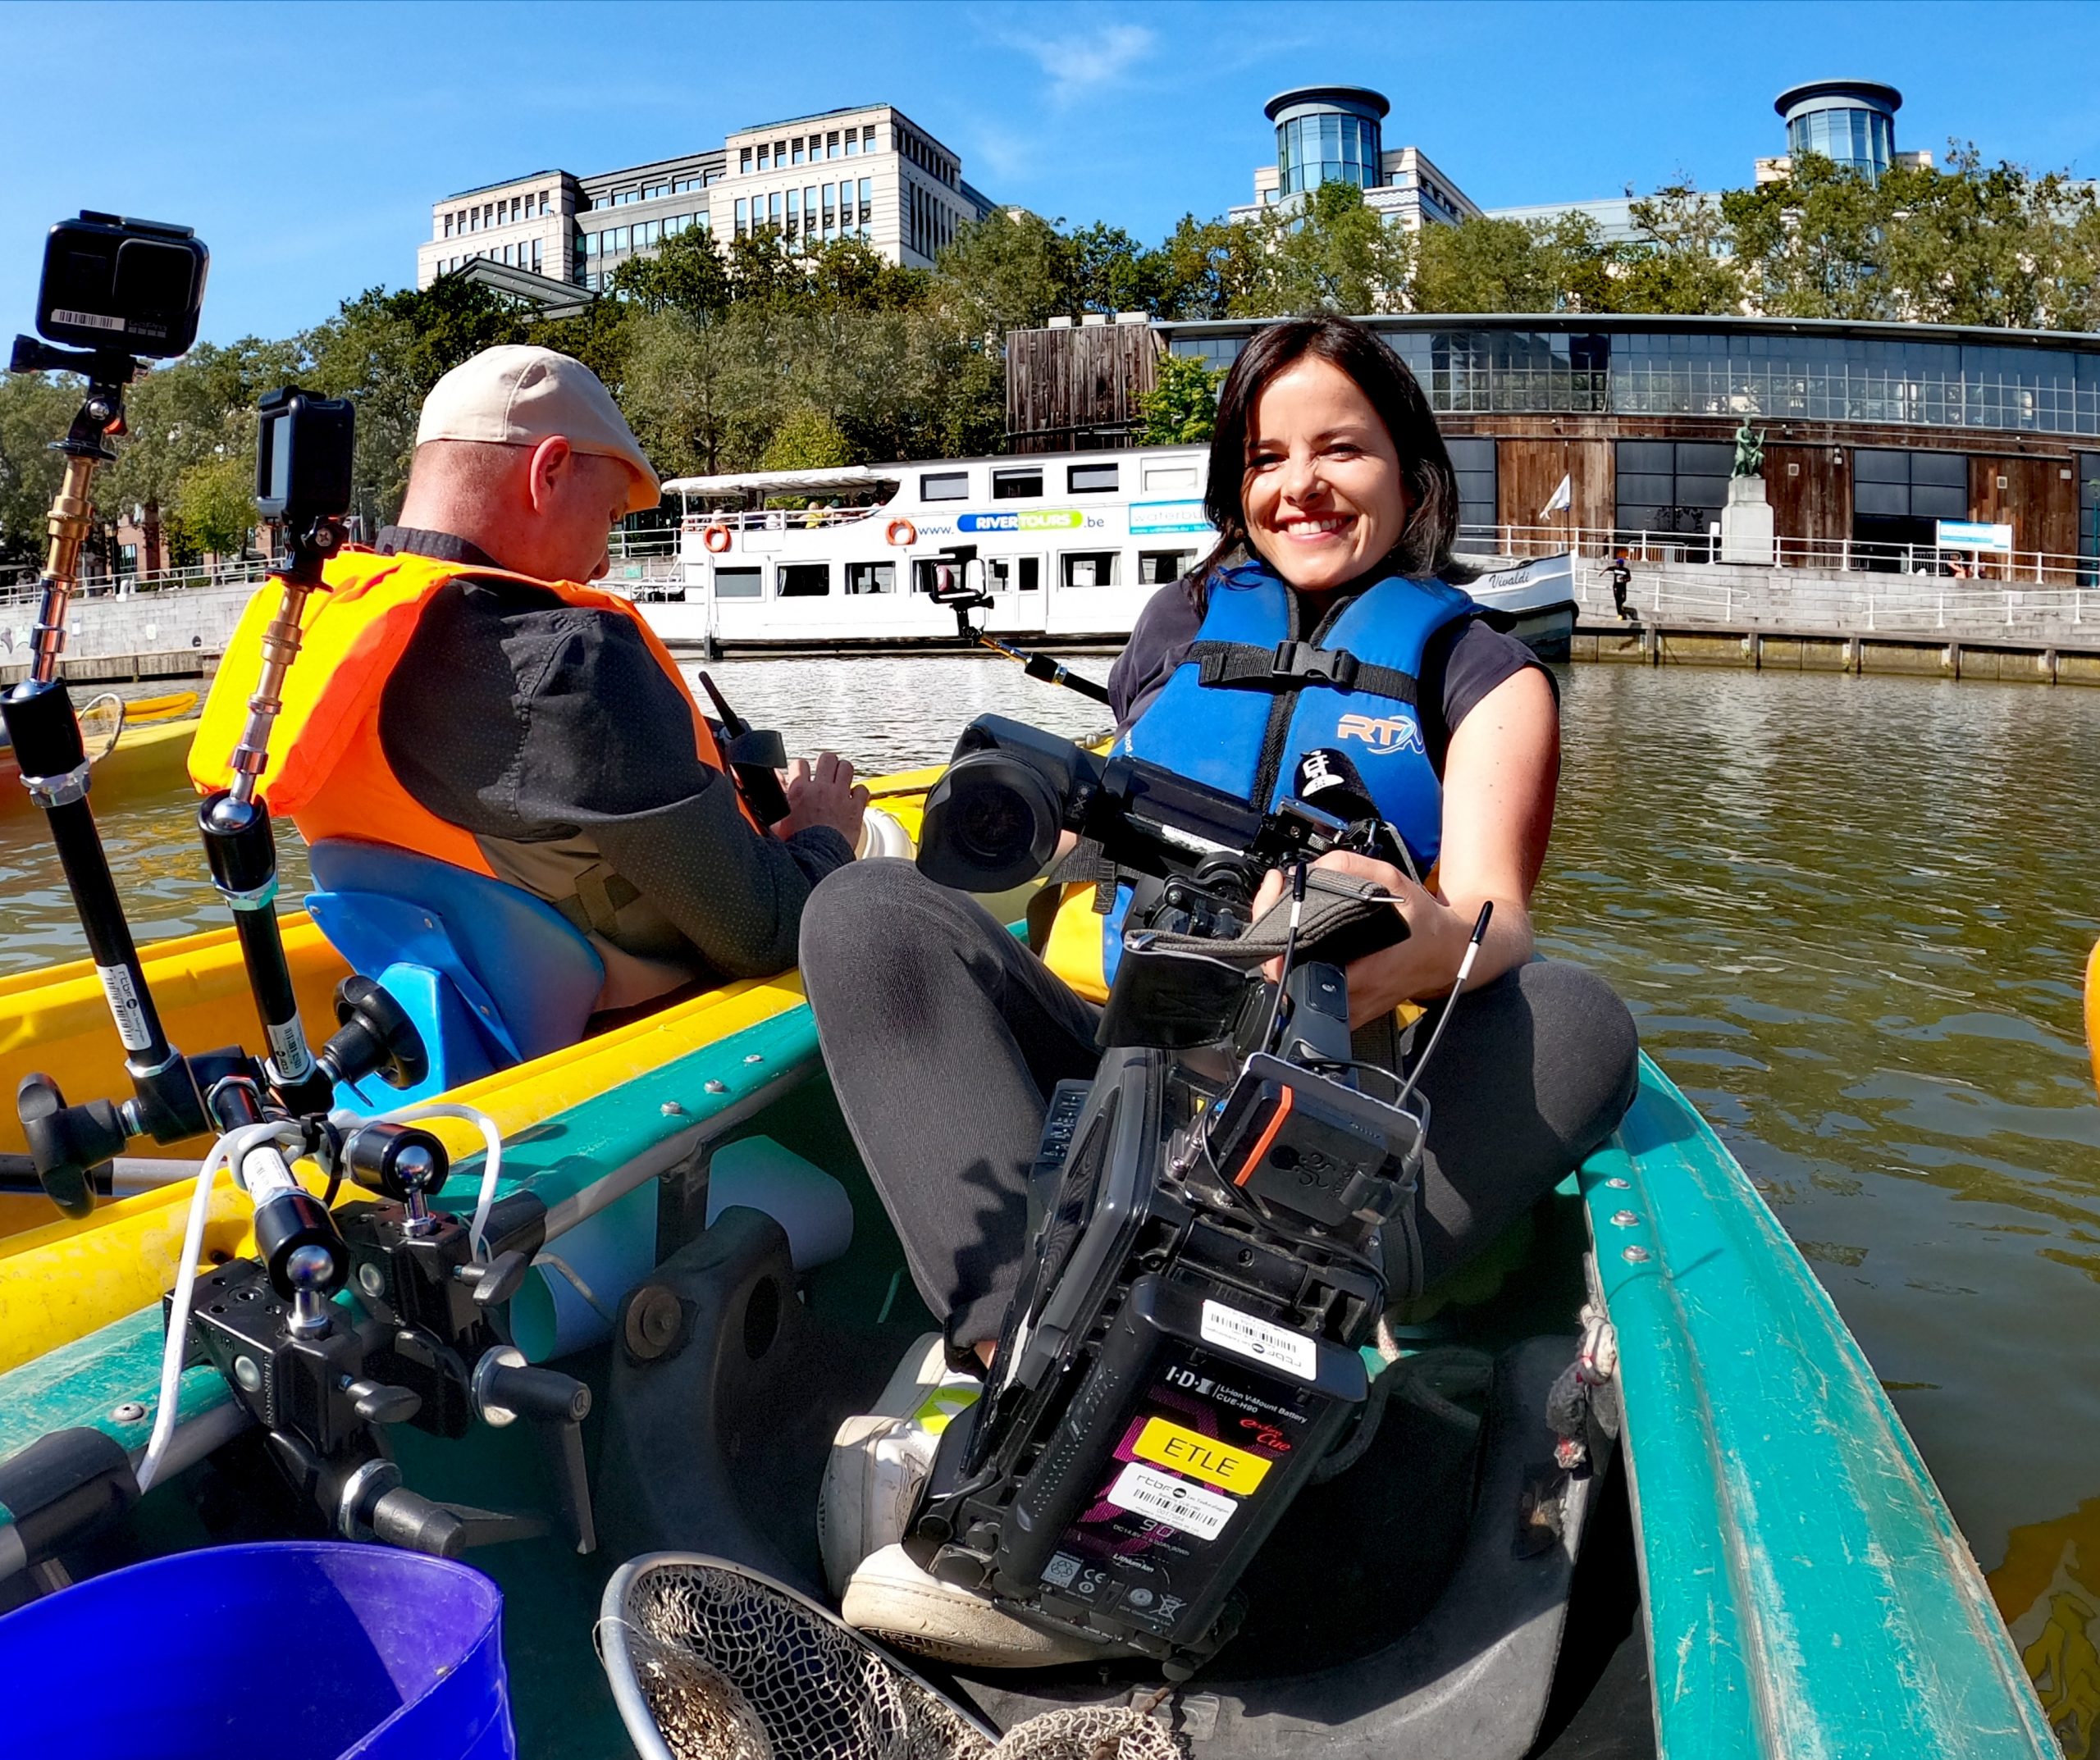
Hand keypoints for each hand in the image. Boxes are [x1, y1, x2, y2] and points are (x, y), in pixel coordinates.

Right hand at [772, 752, 869, 846]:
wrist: (816, 859)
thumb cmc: (796, 844)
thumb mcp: (777, 819)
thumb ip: (776, 795)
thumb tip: (774, 778)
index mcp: (799, 790)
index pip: (800, 764)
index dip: (802, 768)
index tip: (804, 775)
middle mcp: (821, 789)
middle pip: (827, 758)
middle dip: (827, 764)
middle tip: (827, 774)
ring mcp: (840, 796)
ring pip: (846, 767)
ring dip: (844, 773)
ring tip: (842, 781)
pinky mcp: (855, 808)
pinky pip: (862, 789)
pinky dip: (860, 793)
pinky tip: (855, 799)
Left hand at [1249, 849, 1471, 1027]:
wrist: (1448, 954)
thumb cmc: (1424, 924)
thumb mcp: (1393, 881)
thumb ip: (1351, 867)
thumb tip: (1309, 870)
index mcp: (1361, 973)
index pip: (1293, 968)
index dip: (1272, 935)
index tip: (1274, 901)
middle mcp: (1350, 998)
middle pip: (1283, 976)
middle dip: (1271, 934)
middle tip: (1274, 898)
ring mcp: (1347, 1011)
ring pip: (1292, 987)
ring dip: (1280, 950)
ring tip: (1282, 913)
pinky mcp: (1347, 1013)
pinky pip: (1307, 992)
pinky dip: (1296, 964)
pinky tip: (1298, 937)